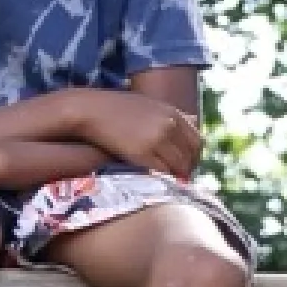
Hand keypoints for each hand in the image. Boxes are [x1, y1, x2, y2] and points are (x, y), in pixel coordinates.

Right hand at [84, 92, 202, 180]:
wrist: (89, 110)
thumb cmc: (114, 108)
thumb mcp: (148, 105)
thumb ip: (169, 116)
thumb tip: (194, 122)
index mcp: (172, 113)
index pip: (197, 141)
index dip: (194, 158)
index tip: (186, 166)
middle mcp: (169, 125)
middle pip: (190, 156)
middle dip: (187, 170)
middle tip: (178, 179)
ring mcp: (156, 138)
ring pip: (178, 167)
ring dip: (175, 177)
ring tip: (167, 182)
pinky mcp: (142, 152)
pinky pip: (162, 171)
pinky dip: (162, 178)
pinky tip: (155, 180)